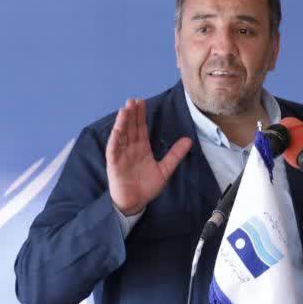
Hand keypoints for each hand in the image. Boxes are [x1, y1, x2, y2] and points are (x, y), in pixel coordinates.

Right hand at [106, 98, 192, 215]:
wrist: (135, 203)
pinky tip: (117, 129)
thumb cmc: (147, 187)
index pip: (141, 129)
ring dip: (123, 122)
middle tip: (133, 100)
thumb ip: (175, 155)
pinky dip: (115, 138)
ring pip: (121, 135)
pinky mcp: (114, 163)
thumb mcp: (165, 170)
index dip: (141, 116)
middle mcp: (130, 149)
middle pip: (131, 128)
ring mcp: (121, 155)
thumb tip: (188, 140)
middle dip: (132, 114)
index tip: (142, 103)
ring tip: (125, 109)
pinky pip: (113, 149)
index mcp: (142, 149)